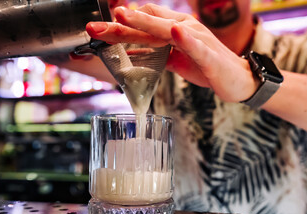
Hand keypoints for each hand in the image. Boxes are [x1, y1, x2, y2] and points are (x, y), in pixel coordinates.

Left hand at [86, 4, 258, 102]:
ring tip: (122, 16)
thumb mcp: (175, 60)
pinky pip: (195, 45)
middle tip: (93, 27)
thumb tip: (131, 53)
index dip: (119, 27)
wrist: (237, 79)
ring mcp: (196, 39)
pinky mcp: (209, 54)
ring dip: (144, 23)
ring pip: (166, 29)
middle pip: (148, 23)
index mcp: (173, 30)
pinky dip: (184, 39)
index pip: (142, 23)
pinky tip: (173, 31)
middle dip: (119, 24)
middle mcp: (183, 28)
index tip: (96, 32)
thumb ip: (155, 54)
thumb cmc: (205, 67)